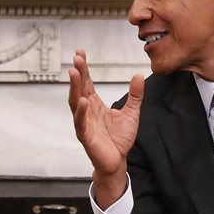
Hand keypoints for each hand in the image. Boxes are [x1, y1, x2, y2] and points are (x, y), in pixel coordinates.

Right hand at [68, 48, 142, 207]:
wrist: (118, 160)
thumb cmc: (120, 139)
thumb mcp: (132, 113)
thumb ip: (135, 95)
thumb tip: (138, 76)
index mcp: (95, 104)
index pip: (87, 82)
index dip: (84, 68)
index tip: (80, 53)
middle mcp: (87, 111)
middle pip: (79, 89)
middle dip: (77, 74)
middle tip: (76, 59)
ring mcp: (84, 123)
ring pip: (75, 103)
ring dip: (74, 88)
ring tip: (74, 74)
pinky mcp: (86, 136)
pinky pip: (81, 123)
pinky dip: (80, 113)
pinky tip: (82, 102)